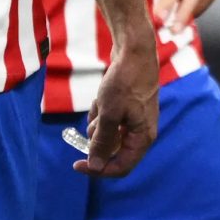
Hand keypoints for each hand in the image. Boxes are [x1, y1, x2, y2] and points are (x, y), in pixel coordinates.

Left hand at [76, 48, 159, 177]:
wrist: (134, 50)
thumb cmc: (125, 82)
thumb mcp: (110, 114)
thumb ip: (103, 142)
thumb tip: (95, 167)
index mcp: (142, 137)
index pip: (121, 167)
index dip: (98, 169)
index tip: (76, 164)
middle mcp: (141, 132)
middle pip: (113, 150)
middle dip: (98, 137)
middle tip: (95, 118)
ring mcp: (135, 120)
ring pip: (108, 134)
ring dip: (98, 122)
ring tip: (101, 101)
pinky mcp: (128, 108)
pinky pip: (109, 119)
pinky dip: (101, 111)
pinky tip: (102, 97)